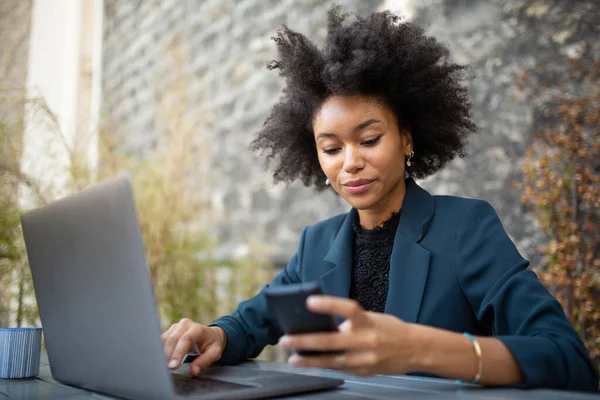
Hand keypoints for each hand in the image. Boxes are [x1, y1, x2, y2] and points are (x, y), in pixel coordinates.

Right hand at [162, 318, 227, 375]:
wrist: (210, 336)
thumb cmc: (212, 344)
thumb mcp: (214, 353)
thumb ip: (204, 362)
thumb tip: (193, 371)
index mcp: (198, 328)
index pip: (186, 339)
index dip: (178, 353)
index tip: (173, 366)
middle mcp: (186, 324)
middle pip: (173, 339)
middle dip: (168, 355)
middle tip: (167, 369)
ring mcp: (177, 326)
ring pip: (165, 339)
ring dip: (163, 353)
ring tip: (165, 365)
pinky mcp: (170, 331)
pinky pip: (162, 340)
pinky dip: (161, 350)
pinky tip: (163, 359)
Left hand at [278, 296, 416, 375]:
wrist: (415, 349)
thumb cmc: (389, 329)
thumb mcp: (371, 318)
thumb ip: (350, 322)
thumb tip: (322, 325)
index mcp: (368, 321)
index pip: (348, 309)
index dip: (329, 304)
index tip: (309, 301)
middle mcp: (367, 340)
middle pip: (331, 341)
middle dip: (305, 341)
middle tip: (286, 339)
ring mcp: (365, 359)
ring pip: (332, 361)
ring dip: (309, 360)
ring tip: (292, 358)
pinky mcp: (364, 371)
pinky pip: (340, 369)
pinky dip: (324, 365)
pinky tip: (310, 364)